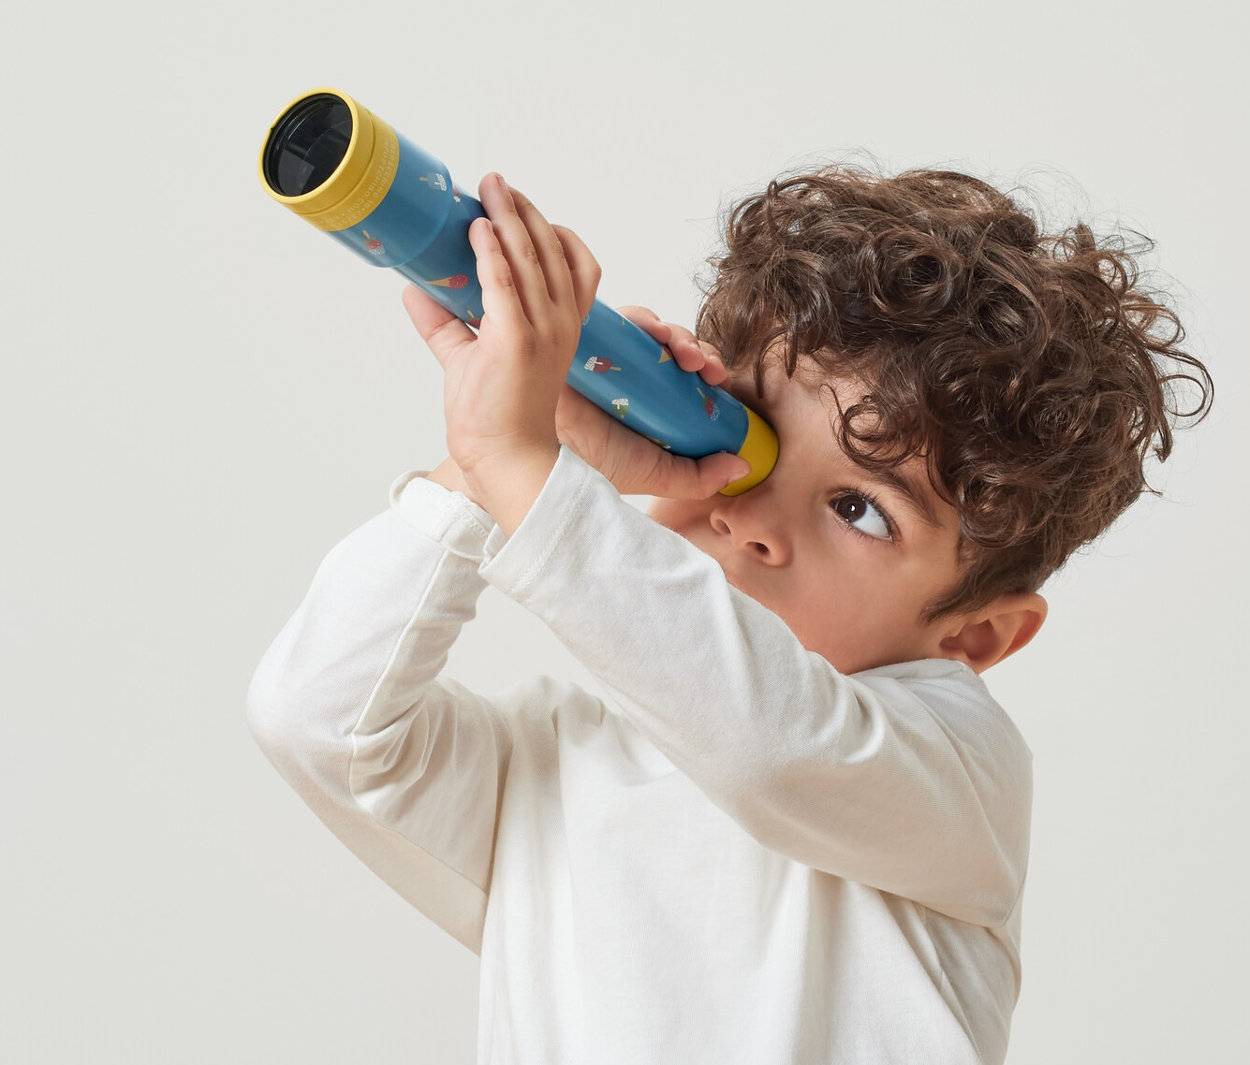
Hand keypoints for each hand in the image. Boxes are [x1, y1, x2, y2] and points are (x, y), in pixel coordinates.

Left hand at [403, 173, 599, 533]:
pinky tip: (478, 229)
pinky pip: (505, 283)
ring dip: (508, 217)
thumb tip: (414, 290)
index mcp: (563, 327)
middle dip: (523, 210)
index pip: (575, 264)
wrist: (506, 457)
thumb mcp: (468, 358)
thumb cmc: (497, 417)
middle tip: (496, 183)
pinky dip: (492, 252)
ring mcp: (542, 331)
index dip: (551, 230)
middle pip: (552, 249)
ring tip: (489, 189)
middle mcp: (561, 324)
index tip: (519, 207)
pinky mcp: (515, 341)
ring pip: (531, 257)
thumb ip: (446, 322)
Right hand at [554, 307, 749, 496]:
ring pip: (651, 330)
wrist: (540, 451)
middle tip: (708, 368)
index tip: (719, 384)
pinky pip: (619, 318)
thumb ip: (696, 476)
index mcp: (647, 403)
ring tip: (684, 354)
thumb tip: (740, 467)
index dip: (708, 373)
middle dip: (698, 351)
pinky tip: (656, 332)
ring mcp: (606, 354)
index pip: (686, 377)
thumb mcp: (653, 474)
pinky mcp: (587, 337)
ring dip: (676, 335)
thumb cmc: (589, 462)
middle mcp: (629, 376)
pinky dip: (643, 320)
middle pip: (673, 348)